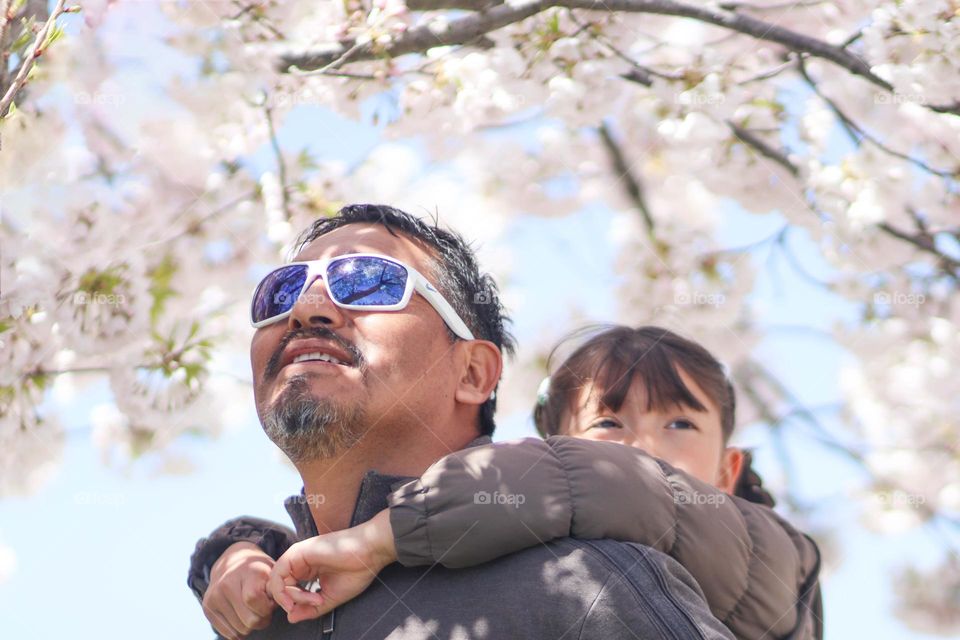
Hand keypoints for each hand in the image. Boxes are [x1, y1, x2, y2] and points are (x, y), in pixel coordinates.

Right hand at [203, 541, 276, 638]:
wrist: (232, 561)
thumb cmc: (258, 571)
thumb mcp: (272, 572)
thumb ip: (278, 588)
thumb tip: (285, 605)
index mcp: (247, 571)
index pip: (253, 599)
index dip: (266, 607)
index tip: (270, 603)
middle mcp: (227, 582)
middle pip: (249, 620)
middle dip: (262, 619)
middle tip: (262, 608)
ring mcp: (214, 595)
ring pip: (240, 630)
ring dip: (250, 625)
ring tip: (251, 609)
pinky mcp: (207, 607)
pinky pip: (229, 634)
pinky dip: (239, 629)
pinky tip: (240, 614)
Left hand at [268, 509, 397, 622]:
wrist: (369, 553)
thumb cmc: (356, 571)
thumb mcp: (330, 598)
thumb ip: (309, 609)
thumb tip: (290, 618)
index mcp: (306, 570)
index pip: (287, 590)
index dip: (294, 604)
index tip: (313, 607)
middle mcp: (299, 562)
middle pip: (280, 588)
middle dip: (294, 602)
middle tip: (317, 603)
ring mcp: (297, 556)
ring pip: (277, 583)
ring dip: (293, 597)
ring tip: (316, 599)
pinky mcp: (297, 552)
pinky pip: (278, 575)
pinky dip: (285, 590)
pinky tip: (303, 596)